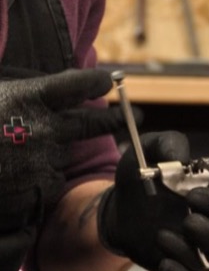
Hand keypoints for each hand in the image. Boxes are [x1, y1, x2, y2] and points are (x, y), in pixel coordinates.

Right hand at [0, 67, 123, 210]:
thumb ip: (18, 87)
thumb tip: (42, 84)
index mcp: (30, 98)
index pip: (78, 84)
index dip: (96, 82)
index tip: (108, 81)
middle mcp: (45, 128)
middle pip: (92, 122)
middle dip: (115, 119)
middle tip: (133, 116)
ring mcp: (45, 160)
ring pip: (63, 155)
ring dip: (50, 154)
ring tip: (16, 153)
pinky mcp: (40, 188)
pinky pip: (49, 182)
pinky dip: (36, 179)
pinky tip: (12, 176)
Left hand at [97, 131, 208, 270]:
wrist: (115, 206)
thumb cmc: (140, 177)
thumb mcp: (149, 150)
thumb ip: (169, 145)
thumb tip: (181, 159)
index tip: (192, 195)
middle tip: (187, 222)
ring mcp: (194, 247)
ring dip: (189, 251)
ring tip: (161, 235)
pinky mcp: (176, 264)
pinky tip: (162, 261)